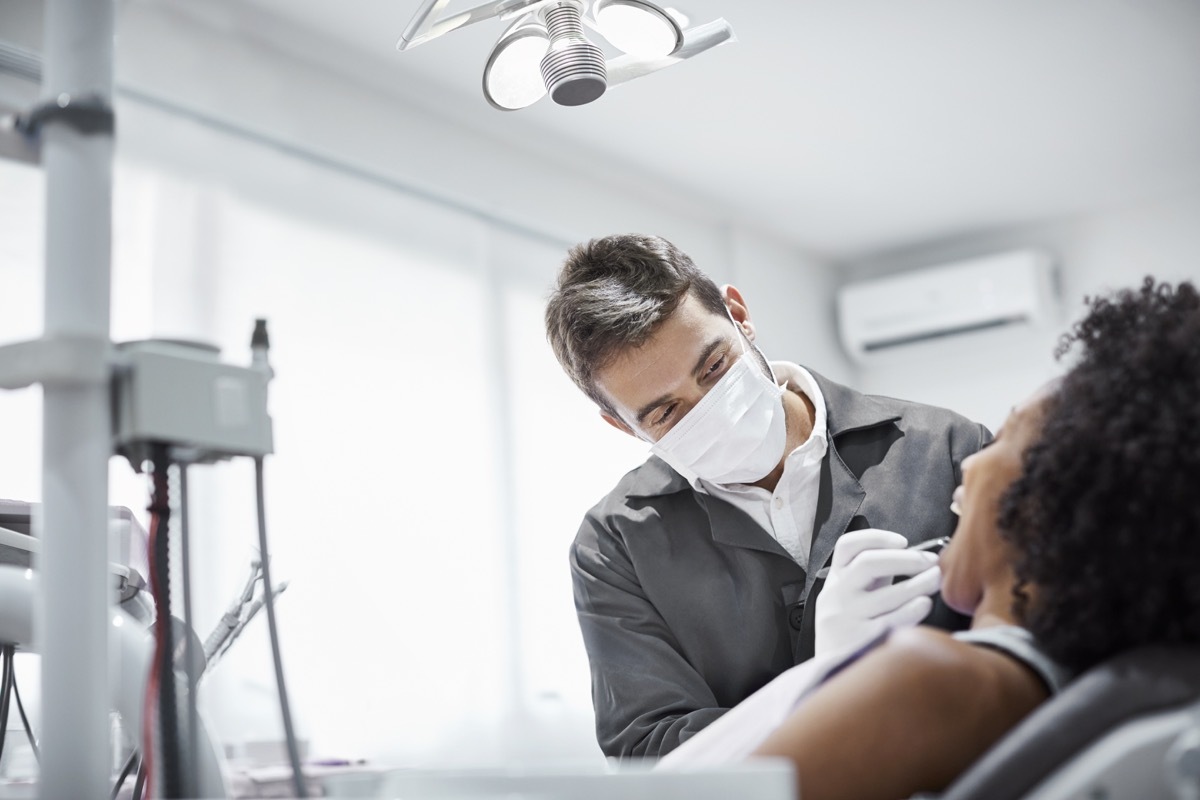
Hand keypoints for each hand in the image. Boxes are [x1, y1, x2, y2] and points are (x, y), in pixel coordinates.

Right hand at [814, 528, 941, 656]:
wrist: (830, 674)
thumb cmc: (852, 629)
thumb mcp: (851, 598)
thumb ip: (873, 577)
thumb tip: (915, 557)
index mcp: (834, 580)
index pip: (847, 547)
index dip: (877, 538)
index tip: (903, 541)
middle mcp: (836, 596)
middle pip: (869, 563)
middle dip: (907, 559)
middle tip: (930, 562)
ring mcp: (846, 619)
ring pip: (888, 593)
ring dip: (920, 582)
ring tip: (935, 580)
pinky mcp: (860, 641)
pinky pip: (894, 620)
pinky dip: (914, 608)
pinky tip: (924, 604)